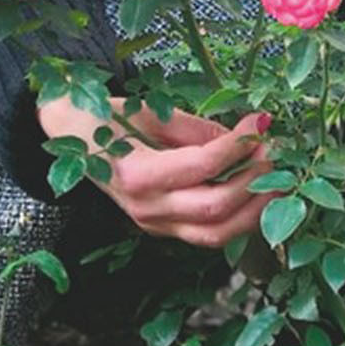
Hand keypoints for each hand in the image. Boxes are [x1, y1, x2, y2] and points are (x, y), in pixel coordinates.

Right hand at [37, 96, 274, 248]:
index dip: (237, 146)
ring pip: (216, 234)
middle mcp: (144, 208)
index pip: (201, 167)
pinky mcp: (161, 228)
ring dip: (254, 209)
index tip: (261, 123)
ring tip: (276, 178)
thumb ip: (196, 129)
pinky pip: (207, 234)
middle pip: (214, 208)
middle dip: (254, 180)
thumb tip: (243, 138)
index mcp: (135, 173)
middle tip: (274, 150)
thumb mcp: (149, 111)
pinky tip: (256, 196)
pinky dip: (238, 219)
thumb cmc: (105, 117)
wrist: (68, 137)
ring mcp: (153, 224)